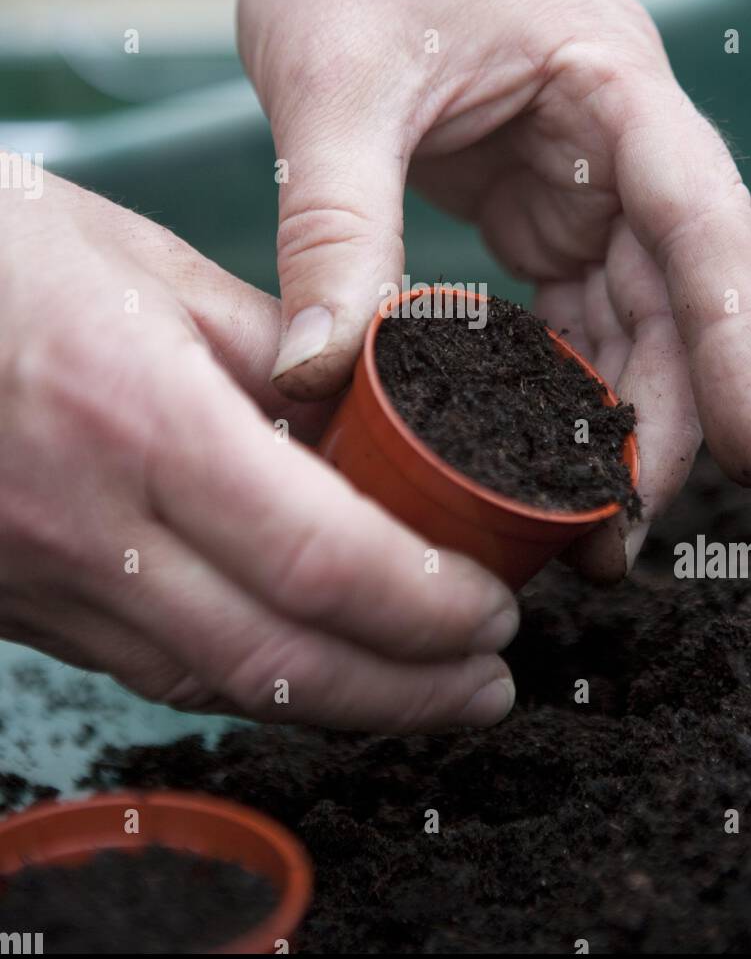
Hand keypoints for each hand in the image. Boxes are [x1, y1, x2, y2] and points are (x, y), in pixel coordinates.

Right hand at [0, 173, 516, 728]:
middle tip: (486, 685)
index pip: (319, 555)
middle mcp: (87, 523)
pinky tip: (304, 664)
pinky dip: (246, 678)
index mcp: (140, 418)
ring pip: (214, 683)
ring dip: (335, 703)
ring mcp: (42, 580)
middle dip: (407, 690)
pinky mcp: (20, 603)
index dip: (425, 603)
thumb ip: (271, 350)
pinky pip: (150, 667)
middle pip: (280, 657)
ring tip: (422, 693)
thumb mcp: (148, 266)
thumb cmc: (0, 255)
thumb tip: (365, 410)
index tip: (492, 606)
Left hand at [238, 0, 750, 581]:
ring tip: (584, 527)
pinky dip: (561, 386)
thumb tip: (319, 379)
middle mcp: (618, 135)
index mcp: (608, 79)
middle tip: (622, 535)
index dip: (739, 342)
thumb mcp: (330, 90)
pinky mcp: (539, 207)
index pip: (702, 219)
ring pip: (635, 317)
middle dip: (667, 415)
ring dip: (617, 420)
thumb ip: (334, 229)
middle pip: (681, 293)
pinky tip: (539, 457)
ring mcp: (584, 176)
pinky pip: (574, 314)